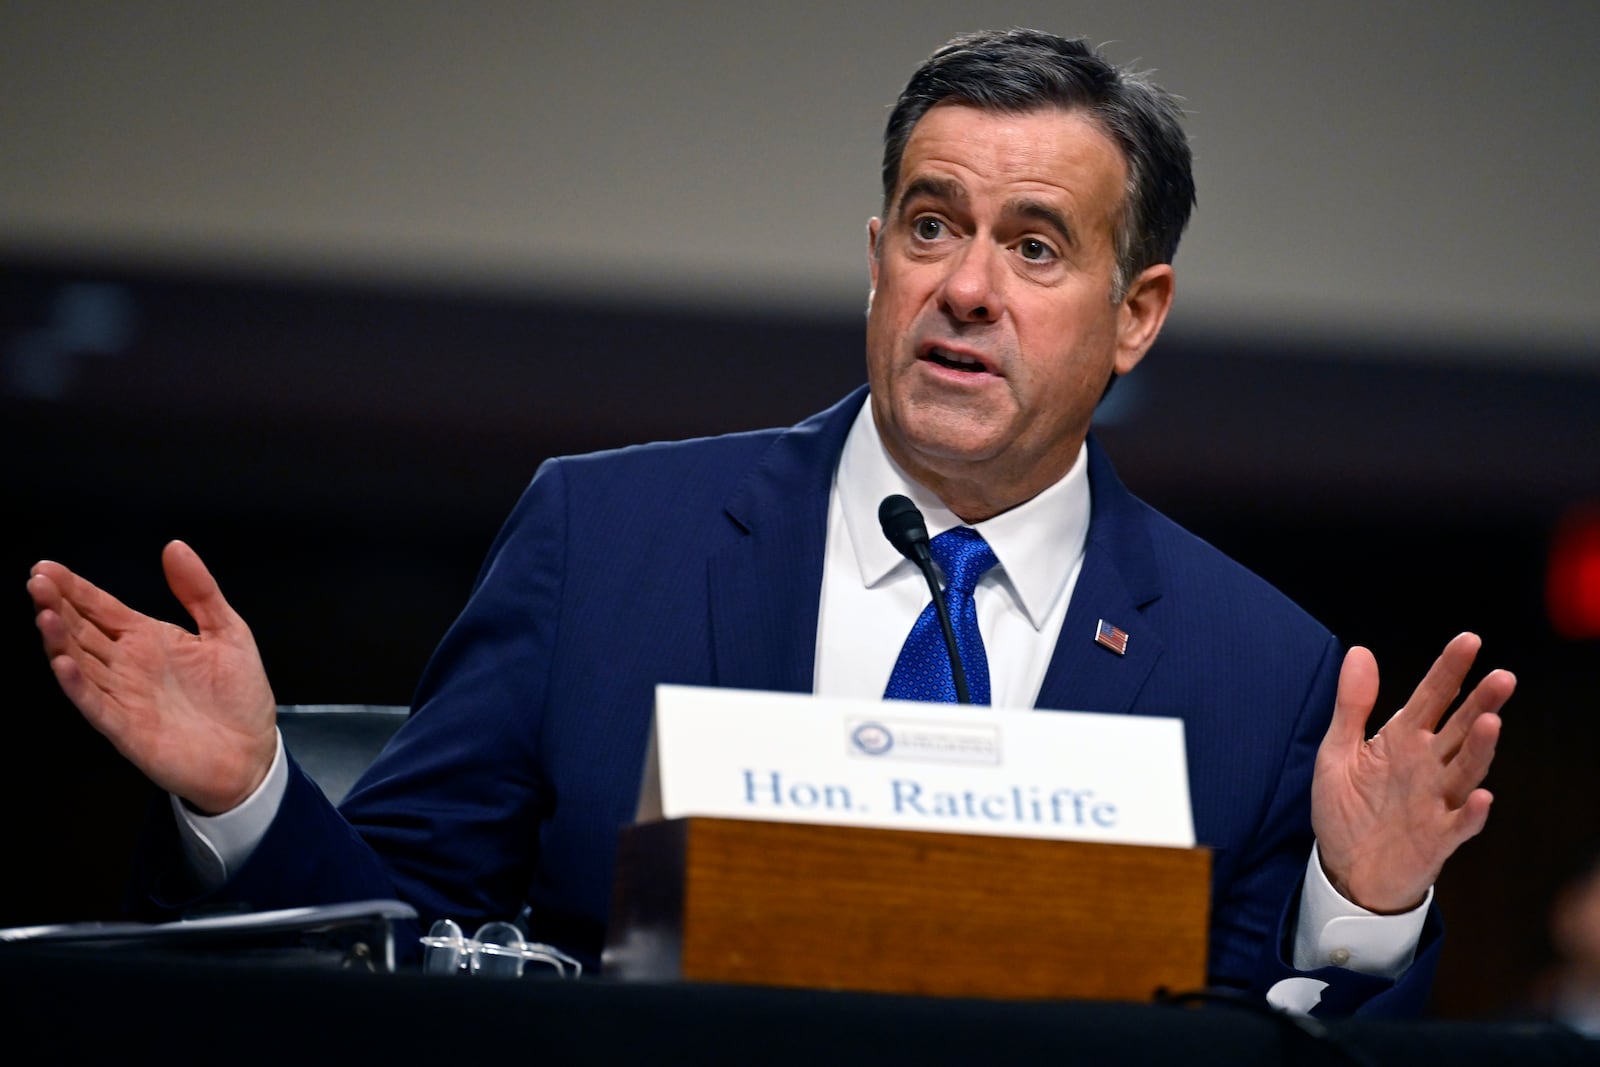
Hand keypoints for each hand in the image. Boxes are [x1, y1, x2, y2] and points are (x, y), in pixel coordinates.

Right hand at [28, 541, 277, 814]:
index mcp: (149, 638)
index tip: (47, 567)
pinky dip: (77, 684)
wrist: (252, 756)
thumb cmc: (239, 697)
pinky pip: (95, 703)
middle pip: (82, 630)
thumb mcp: (229, 632)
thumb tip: (174, 546)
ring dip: (59, 639)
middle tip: (37, 581)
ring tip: (44, 613)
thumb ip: (199, 591)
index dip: (76, 588)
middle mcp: (128, 665)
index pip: (101, 607)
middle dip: (58, 605)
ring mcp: (123, 696)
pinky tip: (63, 662)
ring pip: (80, 662)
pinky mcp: (126, 728)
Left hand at [1312, 632, 1512, 913]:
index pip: (1432, 697)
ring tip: (1490, 723)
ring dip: (1479, 749)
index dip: (1449, 670)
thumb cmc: (1347, 809)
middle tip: (1502, 677)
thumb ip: (1352, 705)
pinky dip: (1471, 812)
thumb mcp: (1337, 751)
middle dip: (1481, 703)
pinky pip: (1459, 824)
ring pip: (1465, 771)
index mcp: (1402, 740)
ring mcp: (1435, 801)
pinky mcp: (1437, 838)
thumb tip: (1361, 651)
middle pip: (1460, 729)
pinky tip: (1481, 797)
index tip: (1469, 640)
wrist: (1345, 870)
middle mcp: (1426, 766)